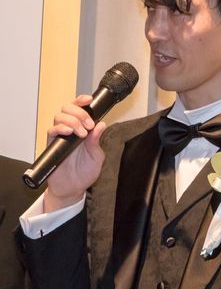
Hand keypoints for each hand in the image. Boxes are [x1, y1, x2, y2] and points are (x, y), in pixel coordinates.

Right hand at [44, 95, 105, 210]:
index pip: (80, 110)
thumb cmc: (85, 172)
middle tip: (88, 125)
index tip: (89, 99)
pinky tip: (69, 133)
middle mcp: (70, 130)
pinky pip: (51, 131)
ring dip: (72, 121)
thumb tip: (101, 124)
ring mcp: (60, 137)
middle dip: (79, 112)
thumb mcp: (97, 156)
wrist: (73, 188)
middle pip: (67, 109)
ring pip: (59, 116)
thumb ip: (96, 141)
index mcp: (82, 129)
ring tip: (81, 133)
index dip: (82, 101)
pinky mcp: (51, 145)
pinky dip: (60, 128)